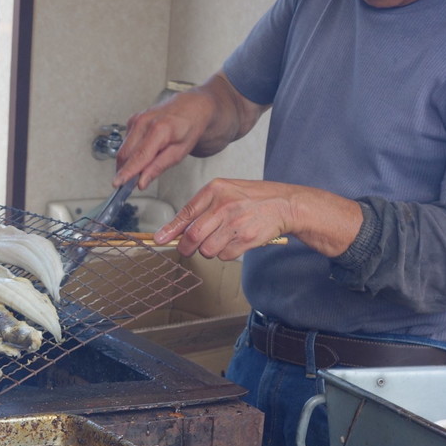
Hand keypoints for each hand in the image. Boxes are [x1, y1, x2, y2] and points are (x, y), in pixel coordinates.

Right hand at [113, 72, 267, 190]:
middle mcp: (145, 121)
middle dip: (125, 170)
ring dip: (128, 162)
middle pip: (126, 153)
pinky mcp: (134, 119)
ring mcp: (137, 118)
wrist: (198, 104)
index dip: (126, 173)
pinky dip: (132, 151)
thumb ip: (159, 166)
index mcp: (159, 129)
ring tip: (143, 167)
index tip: (117, 184)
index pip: (138, 157)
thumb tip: (141, 181)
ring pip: (124, 148)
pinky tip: (146, 151)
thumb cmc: (194, 126)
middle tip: (129, 185)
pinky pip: (127, 141)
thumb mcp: (182, 151)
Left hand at [155, 179, 362, 260]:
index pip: (186, 213)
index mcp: (216, 190)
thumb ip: (201, 208)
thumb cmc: (253, 198)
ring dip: (210, 250)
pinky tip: (236, 241)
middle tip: (188, 249)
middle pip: (192, 237)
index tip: (159, 240)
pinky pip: (224, 255)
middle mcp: (224, 205)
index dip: (170, 231)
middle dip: (187, 248)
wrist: (285, 203)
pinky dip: (226, 253)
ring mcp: (236, 222)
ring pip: (207, 250)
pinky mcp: (246, 238)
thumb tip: (175, 231)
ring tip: (223, 238)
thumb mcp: (226, 192)